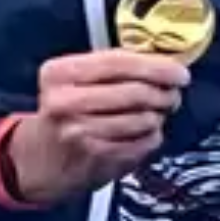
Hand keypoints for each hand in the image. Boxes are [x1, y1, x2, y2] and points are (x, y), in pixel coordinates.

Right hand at [6, 49, 190, 205]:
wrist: (40, 160)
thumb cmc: (66, 113)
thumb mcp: (74, 80)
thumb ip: (113, 65)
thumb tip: (164, 60)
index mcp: (60, 74)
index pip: (118, 63)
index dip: (156, 66)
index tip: (179, 71)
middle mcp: (65, 103)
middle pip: (136, 92)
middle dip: (164, 93)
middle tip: (172, 94)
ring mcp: (81, 133)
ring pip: (144, 119)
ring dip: (158, 116)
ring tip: (154, 114)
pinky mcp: (97, 159)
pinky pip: (144, 143)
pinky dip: (152, 136)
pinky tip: (142, 133)